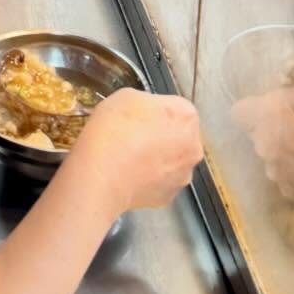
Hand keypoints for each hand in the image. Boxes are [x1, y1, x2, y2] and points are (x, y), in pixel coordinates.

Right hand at [65, 89, 202, 215]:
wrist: (102, 174)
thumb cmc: (115, 131)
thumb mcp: (127, 96)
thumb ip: (147, 102)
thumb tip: (146, 112)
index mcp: (186, 116)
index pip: (176, 107)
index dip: (155, 110)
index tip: (139, 116)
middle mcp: (192, 147)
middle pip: (179, 135)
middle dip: (160, 135)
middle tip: (134, 135)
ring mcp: (182, 175)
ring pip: (171, 161)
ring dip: (156, 157)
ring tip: (129, 156)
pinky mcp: (168, 197)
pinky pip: (161, 182)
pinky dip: (149, 178)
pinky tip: (129, 173)